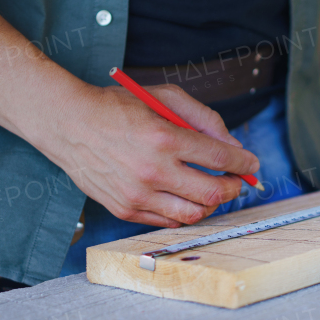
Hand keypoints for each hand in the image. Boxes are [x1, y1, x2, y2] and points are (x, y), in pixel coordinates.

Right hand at [33, 84, 259, 227]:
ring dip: (212, 204)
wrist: (68, 124)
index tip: (252, 164)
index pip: (221, 158)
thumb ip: (204, 119)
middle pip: (213, 192)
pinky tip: (187, 198)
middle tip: (238, 181)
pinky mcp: (125, 209)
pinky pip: (168, 221)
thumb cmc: (117, 107)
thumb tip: (233, 146)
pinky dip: (185, 213)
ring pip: (193, 214)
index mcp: (164, 138)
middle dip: (235, 187)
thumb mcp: (164, 98)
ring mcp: (137, 194)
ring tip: (213, 191)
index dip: (244, 163)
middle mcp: (152, 170)